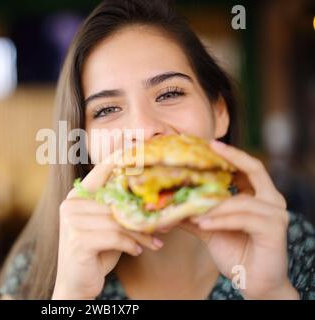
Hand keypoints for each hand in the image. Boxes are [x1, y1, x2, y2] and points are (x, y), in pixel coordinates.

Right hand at [52, 155, 162, 299]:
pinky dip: (130, 244)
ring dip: (141, 233)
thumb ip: (119, 212)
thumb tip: (152, 201)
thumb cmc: (96, 252)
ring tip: (155, 242)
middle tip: (166, 222)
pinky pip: (114, 236)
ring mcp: (71, 222)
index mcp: (77, 197)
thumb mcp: (108, 228)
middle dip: (142, 213)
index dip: (120, 159)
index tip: (142, 150)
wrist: (76, 283)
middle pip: (116, 202)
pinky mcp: (77, 240)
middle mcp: (71, 205)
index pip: (100, 171)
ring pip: (118, 221)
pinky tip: (137, 251)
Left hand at [179, 140, 298, 299]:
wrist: (254, 283)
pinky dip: (221, 220)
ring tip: (189, 209)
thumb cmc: (235, 252)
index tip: (209, 143)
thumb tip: (165, 203)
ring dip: (213, 204)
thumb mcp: (209, 228)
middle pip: (255, 169)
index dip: (231, 154)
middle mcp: (271, 200)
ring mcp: (275, 215)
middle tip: (211, 148)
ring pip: (241, 200)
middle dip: (232, 157)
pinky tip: (203, 223)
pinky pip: (243, 219)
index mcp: (259, 196)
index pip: (247, 167)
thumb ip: (192, 213)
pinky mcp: (274, 230)